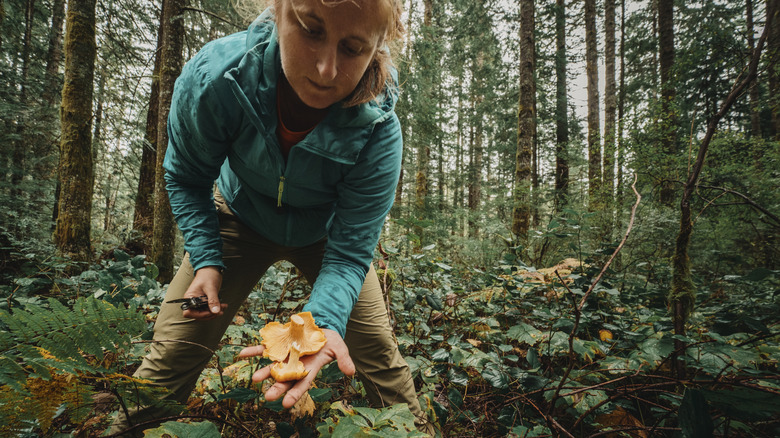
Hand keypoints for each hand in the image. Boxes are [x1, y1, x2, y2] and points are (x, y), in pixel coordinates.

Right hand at [181, 266, 226, 320]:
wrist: (211, 269)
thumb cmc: (207, 275)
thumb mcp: (211, 288)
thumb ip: (213, 300)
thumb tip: (215, 311)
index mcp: (189, 298)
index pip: (189, 313)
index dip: (199, 315)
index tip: (209, 312)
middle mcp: (193, 301)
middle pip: (198, 315)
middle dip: (210, 314)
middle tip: (220, 311)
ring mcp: (199, 302)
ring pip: (204, 313)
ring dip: (214, 313)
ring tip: (223, 307)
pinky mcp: (205, 301)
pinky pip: (209, 309)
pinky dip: (216, 309)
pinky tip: (222, 306)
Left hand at [238, 328, 354, 407]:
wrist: (319, 326)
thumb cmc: (329, 340)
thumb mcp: (339, 347)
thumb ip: (343, 359)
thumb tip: (351, 372)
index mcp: (309, 368)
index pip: (301, 384)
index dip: (294, 394)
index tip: (286, 405)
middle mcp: (294, 364)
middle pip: (284, 379)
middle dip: (276, 388)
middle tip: (267, 397)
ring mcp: (284, 355)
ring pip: (271, 365)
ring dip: (263, 372)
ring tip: (255, 379)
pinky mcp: (277, 344)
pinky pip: (262, 348)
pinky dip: (253, 350)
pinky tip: (242, 354)